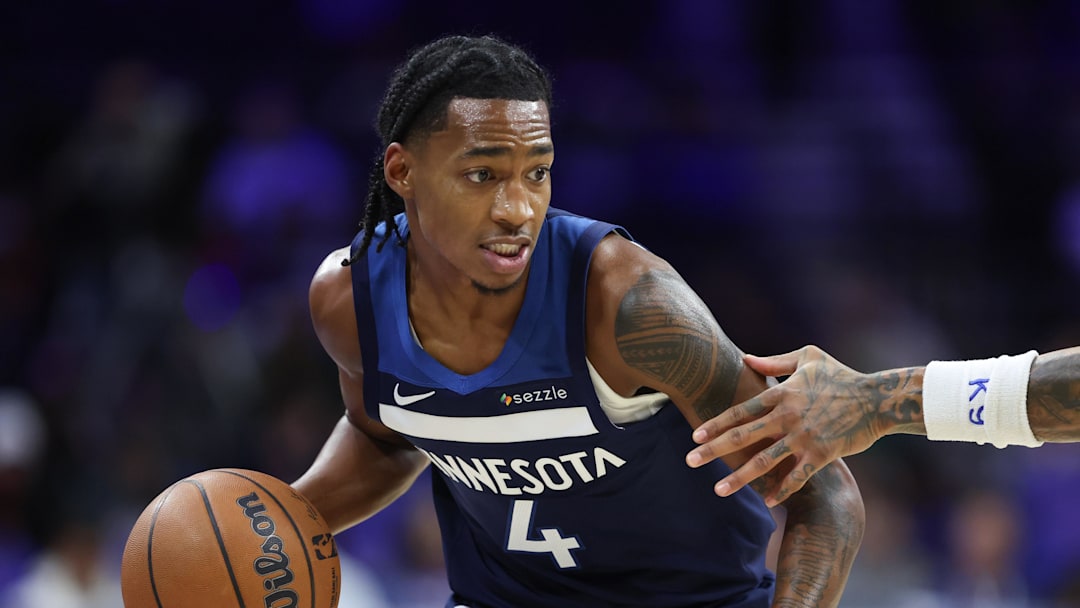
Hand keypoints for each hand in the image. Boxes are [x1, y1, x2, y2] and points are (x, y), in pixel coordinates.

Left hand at [685, 346, 887, 505]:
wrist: (878, 399)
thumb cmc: (842, 375)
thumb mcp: (808, 357)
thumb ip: (775, 361)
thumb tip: (745, 358)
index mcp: (781, 394)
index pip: (740, 411)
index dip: (716, 424)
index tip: (694, 435)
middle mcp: (787, 416)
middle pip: (742, 436)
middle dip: (713, 450)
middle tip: (689, 461)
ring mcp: (803, 437)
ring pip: (763, 461)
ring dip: (739, 478)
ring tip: (718, 491)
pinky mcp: (822, 454)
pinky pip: (797, 477)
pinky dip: (781, 490)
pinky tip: (766, 501)